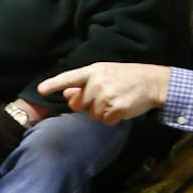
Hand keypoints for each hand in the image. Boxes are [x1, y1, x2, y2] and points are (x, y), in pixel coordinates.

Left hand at [38, 63, 170, 124]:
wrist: (152, 82)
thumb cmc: (127, 78)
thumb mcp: (105, 74)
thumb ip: (84, 84)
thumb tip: (66, 93)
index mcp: (93, 71)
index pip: (69, 78)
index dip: (53, 84)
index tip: (41, 90)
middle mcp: (97, 83)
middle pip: (79, 104)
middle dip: (88, 105)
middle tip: (105, 97)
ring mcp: (106, 96)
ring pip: (92, 115)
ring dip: (102, 112)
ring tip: (115, 100)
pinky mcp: (115, 109)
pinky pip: (105, 121)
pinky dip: (112, 119)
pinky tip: (121, 108)